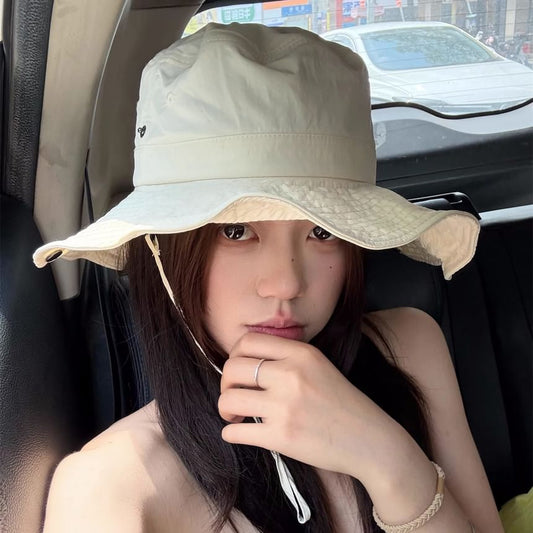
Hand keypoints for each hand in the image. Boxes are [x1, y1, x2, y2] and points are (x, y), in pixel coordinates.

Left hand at [218, 332, 406, 480]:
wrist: (369, 439)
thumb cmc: (341, 402)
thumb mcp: (318, 365)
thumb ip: (286, 357)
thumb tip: (242, 361)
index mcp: (301, 353)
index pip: (247, 341)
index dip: (234, 355)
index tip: (239, 370)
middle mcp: (291, 374)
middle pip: (232, 368)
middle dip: (225, 383)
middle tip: (234, 394)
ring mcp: (285, 406)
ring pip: (229, 399)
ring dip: (225, 409)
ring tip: (235, 415)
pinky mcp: (282, 436)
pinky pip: (236, 432)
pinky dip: (231, 433)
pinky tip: (238, 432)